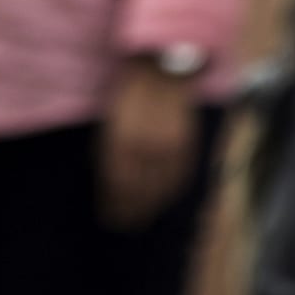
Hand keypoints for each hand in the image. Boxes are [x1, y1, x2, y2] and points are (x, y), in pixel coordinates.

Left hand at [99, 59, 198, 228]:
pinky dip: (170, 193)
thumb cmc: (130, 93)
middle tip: (124, 224)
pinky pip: (178, 179)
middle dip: (130, 211)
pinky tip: (163, 200)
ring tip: (142, 218)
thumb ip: (108, 150)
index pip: (116, 185)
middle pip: (137, 192)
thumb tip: (108, 180)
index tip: (110, 216)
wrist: (163, 69)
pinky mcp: (186, 146)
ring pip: (159, 190)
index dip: (113, 204)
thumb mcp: (110, 120)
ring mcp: (168, 149)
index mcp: (121, 142)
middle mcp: (145, 150)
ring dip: (150, 207)